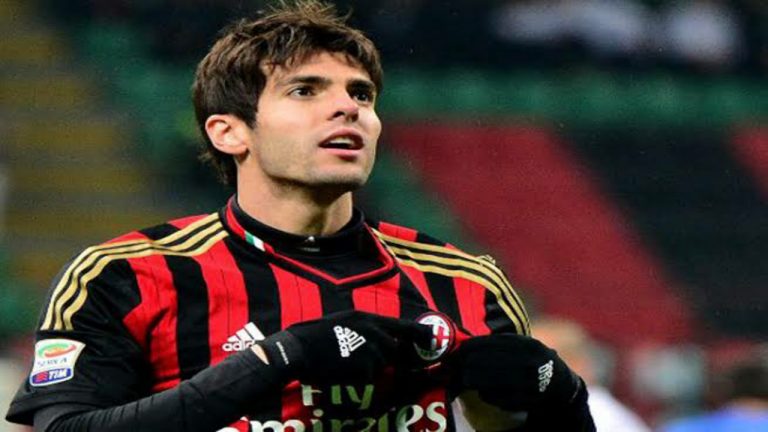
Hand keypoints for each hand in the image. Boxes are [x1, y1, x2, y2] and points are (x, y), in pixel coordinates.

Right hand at [259, 311, 432, 384]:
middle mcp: (373, 330)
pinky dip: (358, 377)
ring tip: (343, 362)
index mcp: (365, 317)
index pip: (401, 326)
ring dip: (367, 367)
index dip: (418, 333)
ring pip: (381, 364)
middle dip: (389, 357)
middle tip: (369, 360)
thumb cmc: (312, 337)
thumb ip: (362, 328)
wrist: (297, 350)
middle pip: (394, 348)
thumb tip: (378, 340)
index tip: (430, 338)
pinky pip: (368, 376)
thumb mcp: (341, 322)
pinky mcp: (365, 366)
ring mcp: (370, 348)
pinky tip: (340, 370)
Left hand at [447, 334, 582, 411]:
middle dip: (465, 366)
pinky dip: (484, 394)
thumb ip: (498, 343)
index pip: (483, 344)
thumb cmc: (531, 359)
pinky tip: (486, 390)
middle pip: (479, 363)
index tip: (457, 352)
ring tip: (469, 378)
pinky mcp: (522, 400)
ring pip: (483, 382)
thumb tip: (463, 346)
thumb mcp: (521, 344)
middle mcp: (527, 362)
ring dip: (472, 380)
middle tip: (459, 367)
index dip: (466, 349)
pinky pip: (491, 397)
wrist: (558, 384)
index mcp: (524, 344)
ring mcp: (525, 382)